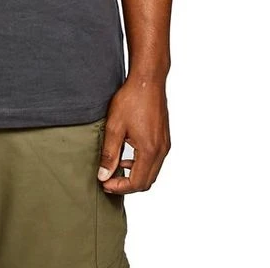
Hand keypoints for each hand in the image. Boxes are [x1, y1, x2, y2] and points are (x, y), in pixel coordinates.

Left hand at [96, 76, 170, 193]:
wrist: (148, 80)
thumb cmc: (131, 100)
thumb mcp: (114, 127)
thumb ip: (109, 154)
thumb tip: (104, 176)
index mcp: (149, 150)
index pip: (137, 182)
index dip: (119, 188)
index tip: (104, 184)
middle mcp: (161, 151)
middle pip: (146, 182)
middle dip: (127, 185)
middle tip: (108, 181)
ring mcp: (165, 144)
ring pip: (151, 172)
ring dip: (134, 175)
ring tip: (114, 170)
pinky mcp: (164, 138)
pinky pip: (154, 161)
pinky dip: (141, 165)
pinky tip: (126, 156)